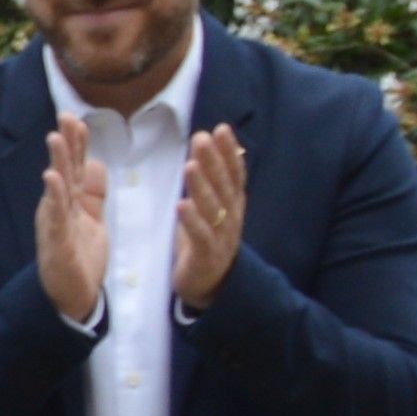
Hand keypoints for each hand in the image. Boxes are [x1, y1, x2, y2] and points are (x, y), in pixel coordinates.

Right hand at [36, 110, 110, 326]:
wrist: (71, 297)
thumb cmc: (80, 257)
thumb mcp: (92, 219)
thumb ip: (94, 193)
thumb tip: (97, 163)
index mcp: (70, 202)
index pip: (75, 167)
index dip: (77, 144)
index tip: (76, 117)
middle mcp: (58, 208)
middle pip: (64, 170)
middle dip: (65, 143)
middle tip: (65, 116)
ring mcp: (55, 224)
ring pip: (56, 188)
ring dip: (56, 162)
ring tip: (56, 138)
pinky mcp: (56, 242)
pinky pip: (55, 216)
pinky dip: (53, 196)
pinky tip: (51, 178)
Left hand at [173, 124, 246, 312]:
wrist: (213, 287)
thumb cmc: (207, 240)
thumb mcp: (213, 208)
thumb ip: (212, 181)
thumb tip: (209, 147)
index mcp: (233, 204)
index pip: (234, 174)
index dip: (229, 152)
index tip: (221, 129)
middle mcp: (231, 217)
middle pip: (223, 185)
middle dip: (214, 160)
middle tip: (202, 137)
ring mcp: (221, 237)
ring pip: (213, 208)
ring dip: (202, 186)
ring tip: (191, 165)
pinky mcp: (206, 256)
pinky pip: (200, 236)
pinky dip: (192, 220)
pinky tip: (183, 205)